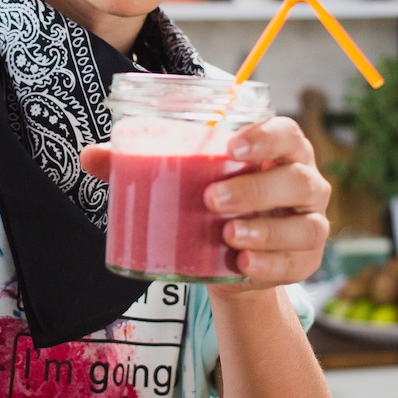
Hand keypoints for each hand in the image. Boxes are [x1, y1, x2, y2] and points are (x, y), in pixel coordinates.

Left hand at [80, 116, 329, 292]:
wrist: (229, 260)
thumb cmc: (209, 202)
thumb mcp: (179, 181)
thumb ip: (138, 165)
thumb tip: (88, 156)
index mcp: (279, 151)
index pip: (285, 133)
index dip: (264, 137)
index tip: (230, 147)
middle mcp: (304, 182)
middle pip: (297, 179)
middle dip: (255, 188)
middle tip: (211, 199)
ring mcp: (310, 223)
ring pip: (304, 224)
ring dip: (266, 230)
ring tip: (227, 235)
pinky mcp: (306, 261)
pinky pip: (298, 263)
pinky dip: (272, 265)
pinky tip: (244, 265)